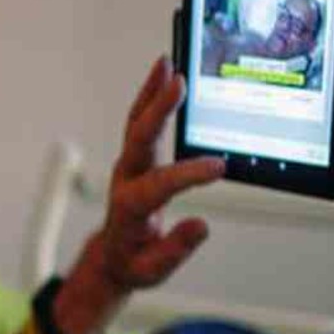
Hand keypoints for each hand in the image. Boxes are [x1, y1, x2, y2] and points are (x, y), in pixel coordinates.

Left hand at [69, 58, 225, 302]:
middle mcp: (125, 180)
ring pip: (137, 124)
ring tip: (167, 63)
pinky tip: (164, 72)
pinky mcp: (136, 157)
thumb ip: (176, 248)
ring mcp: (128, 165)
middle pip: (140, 141)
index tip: (219, 168)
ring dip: (151, 93)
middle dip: (159, 113)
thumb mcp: (154, 270)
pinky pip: (140, 122)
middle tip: (178, 84)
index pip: (160, 186)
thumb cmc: (134, 263)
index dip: (188, 176)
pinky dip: (151, 95)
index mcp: (130, 209)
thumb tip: (201, 225)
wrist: (113, 257)